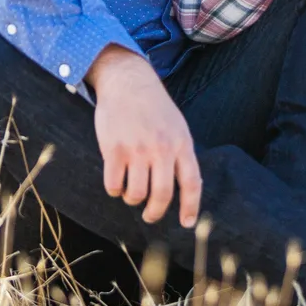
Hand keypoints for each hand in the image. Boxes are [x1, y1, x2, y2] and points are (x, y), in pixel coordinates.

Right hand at [86, 44, 201, 226]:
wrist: (128, 81)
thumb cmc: (154, 107)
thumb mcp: (177, 126)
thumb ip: (181, 154)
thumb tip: (188, 189)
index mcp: (181, 143)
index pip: (192, 183)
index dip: (191, 207)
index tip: (186, 223)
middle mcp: (161, 148)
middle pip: (161, 195)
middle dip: (155, 212)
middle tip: (149, 215)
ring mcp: (137, 149)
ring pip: (135, 194)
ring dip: (132, 199)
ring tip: (130, 192)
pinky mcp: (114, 149)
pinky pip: (114, 185)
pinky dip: (114, 189)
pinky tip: (116, 181)